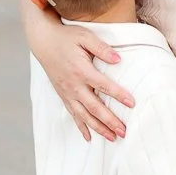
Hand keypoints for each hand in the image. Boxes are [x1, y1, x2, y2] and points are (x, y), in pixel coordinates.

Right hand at [36, 25, 134, 141]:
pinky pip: (73, 115)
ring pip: (84, 116)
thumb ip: (102, 48)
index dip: (118, 95)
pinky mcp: (63, 96)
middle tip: (124, 131)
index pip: (103, 85)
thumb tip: (118, 59)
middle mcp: (73, 85)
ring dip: (99, 128)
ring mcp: (67, 93)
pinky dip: (81, 127)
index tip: (132, 103)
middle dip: (110, 121)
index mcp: (81, 70)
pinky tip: (89, 137)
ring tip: (113, 138)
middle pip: (94, 107)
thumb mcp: (85, 36)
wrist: (43, 42)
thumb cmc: (66, 37)